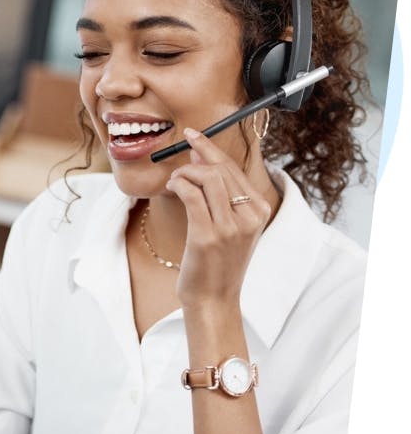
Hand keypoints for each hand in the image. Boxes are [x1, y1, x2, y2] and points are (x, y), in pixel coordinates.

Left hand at [164, 128, 273, 310]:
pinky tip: (172, 187)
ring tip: (175, 181)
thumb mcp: (228, 225)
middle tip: (179, 158)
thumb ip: (220, 193)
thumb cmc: (217, 260)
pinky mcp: (208, 235)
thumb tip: (199, 157)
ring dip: (184, 172)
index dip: (211, 148)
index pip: (234, 169)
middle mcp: (250, 216)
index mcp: (259, 211)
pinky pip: (191, 194)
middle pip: (220, 169)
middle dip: (196, 156)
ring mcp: (231, 227)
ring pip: (206, 177)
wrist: (214, 298)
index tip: (193, 135)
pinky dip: (178, 183)